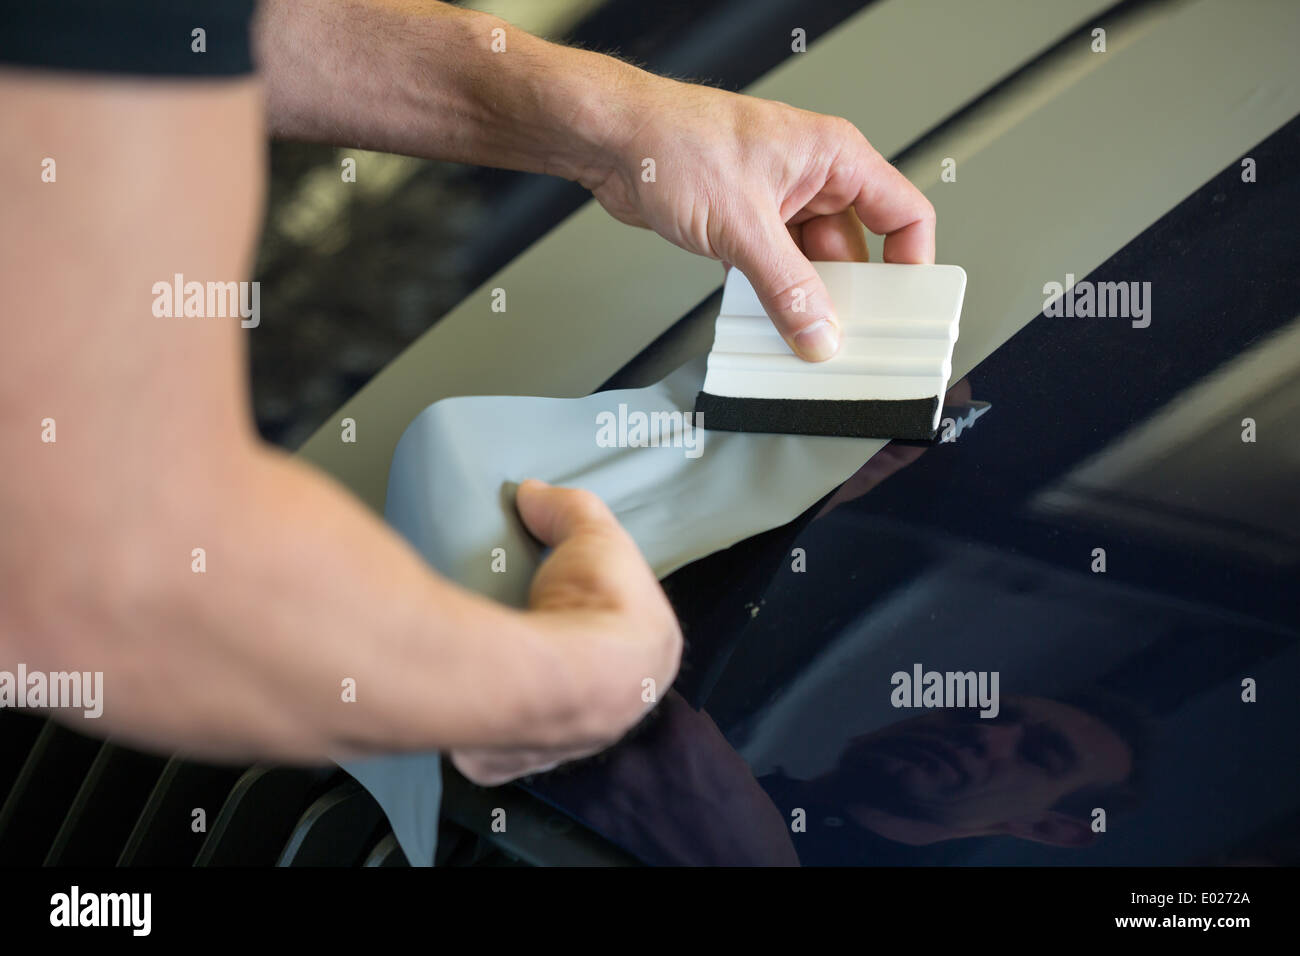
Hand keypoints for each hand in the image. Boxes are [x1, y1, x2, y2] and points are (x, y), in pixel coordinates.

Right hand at [451, 480, 682, 784]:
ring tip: (493, 646)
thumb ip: (567, 508)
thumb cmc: (590, 607)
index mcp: (650, 663)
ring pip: (542, 712)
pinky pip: (493, 742)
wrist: (549, 677)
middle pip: (583, 676)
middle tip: (523, 616)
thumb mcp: (591, 531)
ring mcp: (560, 743)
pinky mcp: (507, 760)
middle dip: (559, 651)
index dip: (596, 610)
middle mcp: (615, 713)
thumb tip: (534, 493)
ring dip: (523, 687)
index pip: (625, 637)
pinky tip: (468, 693)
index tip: (562, 592)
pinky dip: (480, 720)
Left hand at [587, 79, 934, 360]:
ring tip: (796, 336)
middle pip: (855, 251)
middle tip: (841, 338)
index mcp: (833, 157)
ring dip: (801, 302)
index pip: (904, 213)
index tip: (902, 309)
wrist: (611, 140)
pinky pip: (773, 271)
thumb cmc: (673, 141)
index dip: (910, 264)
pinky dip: (768, 297)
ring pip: (809, 267)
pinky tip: (760, 322)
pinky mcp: (744, 224)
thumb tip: (819, 332)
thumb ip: (787, 287)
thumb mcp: (743, 225)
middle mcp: (811, 178)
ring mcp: (777, 202)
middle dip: (846, 297)